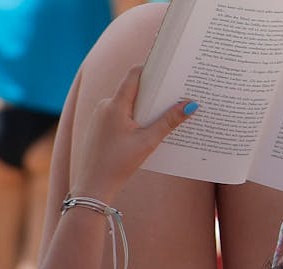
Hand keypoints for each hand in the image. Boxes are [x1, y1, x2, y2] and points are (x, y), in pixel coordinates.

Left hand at [67, 65, 195, 202]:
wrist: (93, 187)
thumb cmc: (118, 165)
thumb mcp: (147, 142)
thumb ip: (168, 121)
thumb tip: (190, 104)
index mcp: (115, 105)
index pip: (134, 75)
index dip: (151, 68)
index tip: (169, 67)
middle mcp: (105, 106)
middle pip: (133, 89)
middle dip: (154, 91)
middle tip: (175, 91)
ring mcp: (100, 117)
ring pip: (127, 103)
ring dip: (145, 107)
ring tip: (166, 111)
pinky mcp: (99, 127)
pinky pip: (119, 115)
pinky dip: (134, 117)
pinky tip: (148, 127)